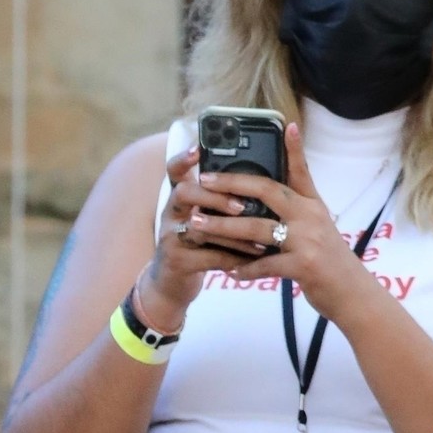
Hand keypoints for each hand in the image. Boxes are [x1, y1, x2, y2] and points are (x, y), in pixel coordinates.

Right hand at [141, 144, 266, 325]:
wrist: (172, 284)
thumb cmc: (198, 244)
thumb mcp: (205, 218)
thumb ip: (222, 201)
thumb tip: (262, 179)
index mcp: (180, 198)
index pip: (175, 171)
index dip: (183, 159)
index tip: (198, 148)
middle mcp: (171, 213)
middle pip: (183, 193)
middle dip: (213, 197)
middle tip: (240, 206)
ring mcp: (170, 237)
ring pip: (198, 228)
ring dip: (231, 233)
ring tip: (258, 238)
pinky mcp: (177, 261)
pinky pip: (207, 256)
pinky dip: (233, 257)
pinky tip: (253, 260)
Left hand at [188, 122, 391, 324]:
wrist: (353, 294)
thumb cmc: (332, 262)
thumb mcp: (320, 229)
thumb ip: (297, 212)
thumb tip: (270, 199)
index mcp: (313, 205)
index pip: (301, 171)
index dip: (294, 148)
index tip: (287, 126)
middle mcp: (310, 217)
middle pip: (267, 191)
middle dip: (232, 184)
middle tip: (204, 181)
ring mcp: (307, 240)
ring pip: (256, 228)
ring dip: (223, 227)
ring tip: (198, 224)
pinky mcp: (302, 265)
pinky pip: (264, 264)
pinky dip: (244, 269)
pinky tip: (229, 270)